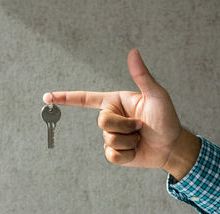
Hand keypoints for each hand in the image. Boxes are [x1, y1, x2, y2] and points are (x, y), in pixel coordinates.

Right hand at [43, 49, 199, 179]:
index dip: (66, 98)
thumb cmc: (166, 119)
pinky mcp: (115, 153)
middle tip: (140, 126)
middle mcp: (110, 118)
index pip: (86, 99)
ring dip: (129, 140)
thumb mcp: (156, 95)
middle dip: (124, 125)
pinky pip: (112, 155)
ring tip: (140, 137)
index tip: (48, 97)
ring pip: (109, 139)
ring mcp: (111, 136)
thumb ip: (142, 76)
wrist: (171, 147)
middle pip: (102, 121)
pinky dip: (127, 155)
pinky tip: (136, 151)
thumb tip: (133, 52)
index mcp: (115, 102)